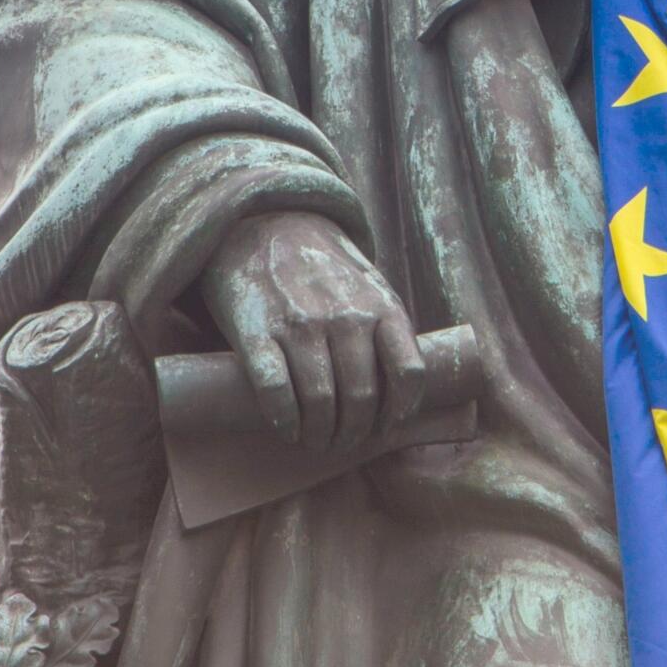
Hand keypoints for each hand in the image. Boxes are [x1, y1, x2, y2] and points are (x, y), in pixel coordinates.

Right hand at [198, 210, 424, 455]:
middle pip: (362, 396)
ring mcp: (301, 323)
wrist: (267, 225)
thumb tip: (402, 397)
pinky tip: (287, 428)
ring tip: (315, 440)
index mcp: (382, 305)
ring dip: (320, 435)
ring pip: (321, 402)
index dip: (399, 411)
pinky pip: (276, 392)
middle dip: (354, 433)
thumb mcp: (370, 287)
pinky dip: (285, 420)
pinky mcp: (258, 331)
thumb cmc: (325, 269)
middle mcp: (345, 315)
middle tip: (342, 442)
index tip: (384, 427)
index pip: (409, 372)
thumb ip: (387, 331)